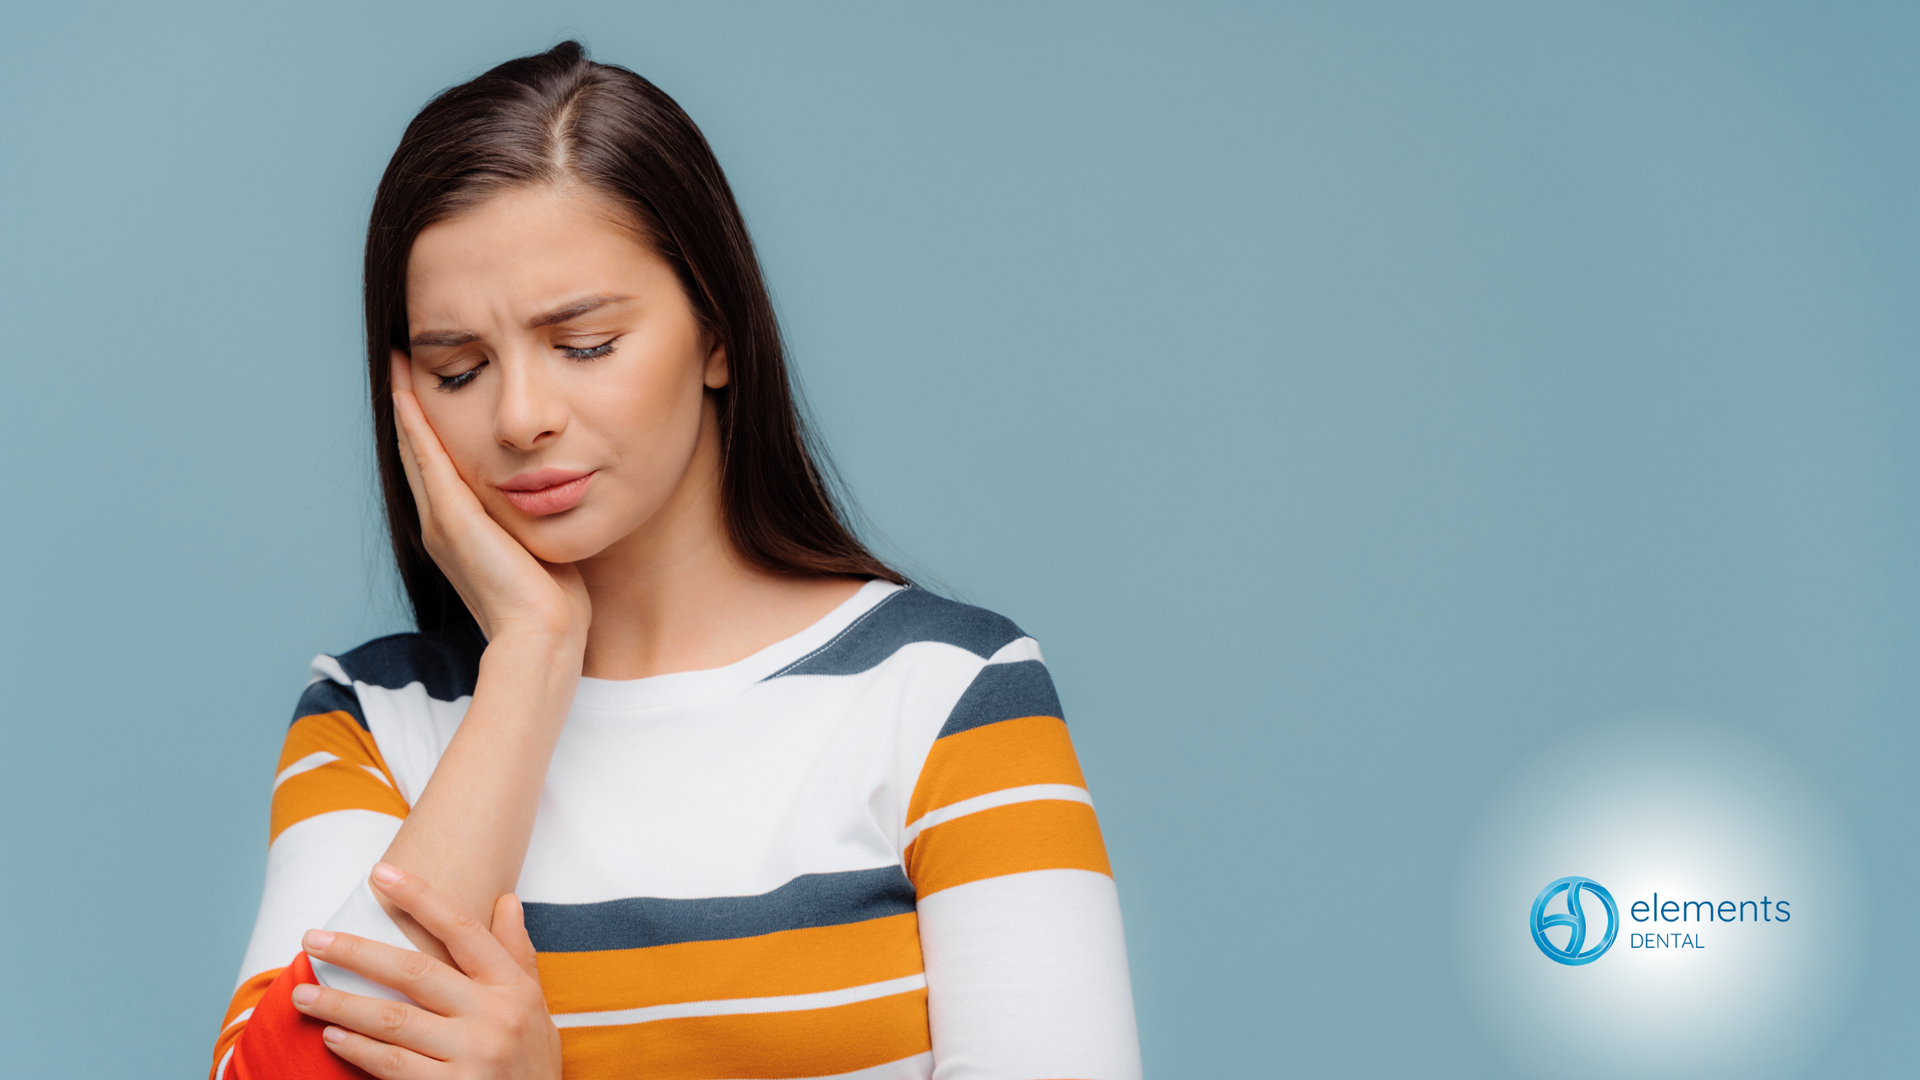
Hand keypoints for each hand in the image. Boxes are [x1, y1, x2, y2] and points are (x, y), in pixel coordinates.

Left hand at [293, 864, 560, 1078]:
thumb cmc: (531, 1060)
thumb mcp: (534, 1005)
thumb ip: (516, 954)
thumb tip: (506, 900)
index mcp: (512, 987)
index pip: (462, 930)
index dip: (420, 898)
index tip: (379, 873)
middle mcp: (494, 1016)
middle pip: (415, 971)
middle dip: (357, 952)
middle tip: (313, 938)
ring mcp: (473, 1056)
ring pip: (393, 1020)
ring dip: (341, 1005)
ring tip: (304, 994)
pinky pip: (392, 1064)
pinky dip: (358, 1050)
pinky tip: (333, 1038)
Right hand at [391, 353, 588, 644]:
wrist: (542, 633)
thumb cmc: (552, 600)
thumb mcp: (538, 546)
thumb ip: (534, 519)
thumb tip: (557, 493)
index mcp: (459, 532)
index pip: (438, 468)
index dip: (429, 429)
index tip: (427, 389)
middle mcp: (440, 524)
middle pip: (417, 453)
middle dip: (409, 408)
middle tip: (400, 363)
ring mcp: (441, 521)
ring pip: (416, 450)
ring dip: (406, 405)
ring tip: (398, 364)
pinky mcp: (453, 518)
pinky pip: (427, 458)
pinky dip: (415, 423)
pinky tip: (407, 391)